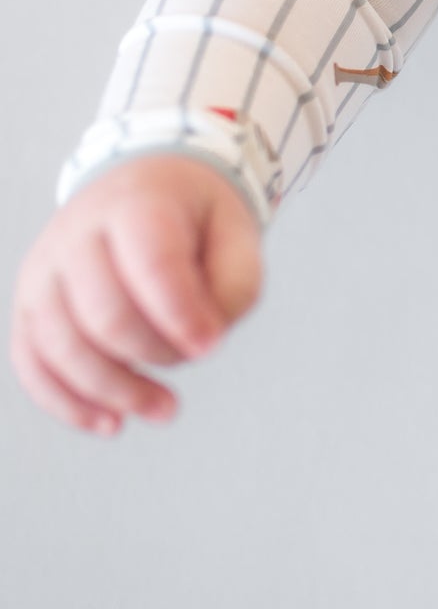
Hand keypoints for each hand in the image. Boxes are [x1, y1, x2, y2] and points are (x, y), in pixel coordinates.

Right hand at [9, 154, 263, 435]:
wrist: (144, 186)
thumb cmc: (194, 216)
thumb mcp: (236, 230)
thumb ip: (235, 284)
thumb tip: (201, 343)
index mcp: (136, 203)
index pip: (151, 264)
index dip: (182, 314)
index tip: (212, 345)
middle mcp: (77, 234)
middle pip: (105, 314)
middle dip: (155, 353)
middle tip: (195, 357)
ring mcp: (44, 271)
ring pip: (62, 348)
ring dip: (114, 391)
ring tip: (165, 408)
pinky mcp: (29, 306)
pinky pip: (33, 364)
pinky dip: (67, 403)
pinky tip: (110, 423)